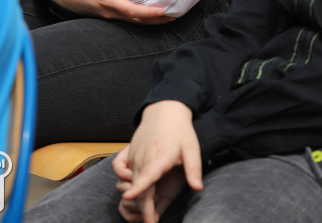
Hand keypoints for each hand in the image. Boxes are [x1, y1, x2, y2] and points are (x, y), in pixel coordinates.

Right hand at [47, 0, 170, 23]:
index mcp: (107, 1)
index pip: (133, 11)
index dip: (149, 13)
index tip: (164, 11)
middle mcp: (109, 12)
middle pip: (136, 20)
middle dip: (156, 20)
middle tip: (175, 16)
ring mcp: (107, 15)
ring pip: (132, 22)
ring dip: (150, 21)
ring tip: (167, 17)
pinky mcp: (106, 15)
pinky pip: (126, 19)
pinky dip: (140, 19)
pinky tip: (149, 16)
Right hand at [113, 101, 202, 222]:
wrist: (164, 110)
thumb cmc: (180, 130)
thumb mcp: (192, 148)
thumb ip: (194, 169)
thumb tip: (197, 188)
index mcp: (161, 155)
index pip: (148, 173)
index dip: (139, 187)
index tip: (128, 196)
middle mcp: (144, 156)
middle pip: (138, 185)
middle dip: (143, 207)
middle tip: (152, 222)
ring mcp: (135, 155)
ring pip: (130, 181)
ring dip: (137, 197)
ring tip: (150, 208)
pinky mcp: (130, 154)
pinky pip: (123, 172)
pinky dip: (128, 182)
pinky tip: (139, 186)